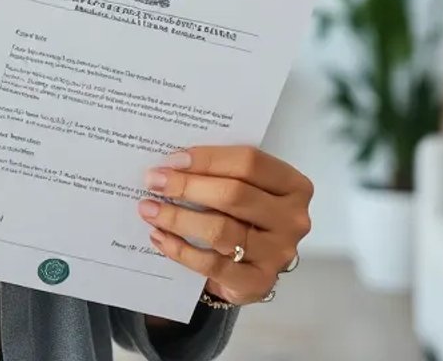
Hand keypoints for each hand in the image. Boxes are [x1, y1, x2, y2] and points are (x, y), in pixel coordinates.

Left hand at [137, 145, 312, 305]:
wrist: (250, 270)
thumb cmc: (244, 218)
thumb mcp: (243, 189)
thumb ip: (219, 173)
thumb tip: (171, 164)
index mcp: (293, 186)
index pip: (250, 163)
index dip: (207, 159)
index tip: (172, 160)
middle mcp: (292, 219)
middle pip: (234, 194)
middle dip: (187, 186)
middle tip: (153, 182)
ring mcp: (278, 253)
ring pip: (221, 230)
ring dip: (178, 218)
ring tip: (149, 209)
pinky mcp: (258, 282)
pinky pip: (212, 264)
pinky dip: (180, 250)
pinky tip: (159, 237)